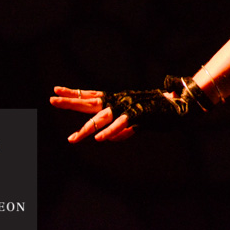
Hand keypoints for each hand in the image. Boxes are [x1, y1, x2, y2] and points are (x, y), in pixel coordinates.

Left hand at [50, 81, 189, 142]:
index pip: (89, 96)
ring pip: (102, 118)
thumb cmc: (155, 111)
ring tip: (73, 139)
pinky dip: (110, 131)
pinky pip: (121, 124)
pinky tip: (99, 139)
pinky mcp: (137, 114)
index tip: (56, 90)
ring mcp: (126, 106)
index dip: (73, 94)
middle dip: (70, 102)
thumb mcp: (135, 122)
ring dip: (87, 129)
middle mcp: (117, 100)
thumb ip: (120, 130)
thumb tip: (108, 139)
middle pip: (89, 102)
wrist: (177, 105)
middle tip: (52, 100)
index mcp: (115, 99)